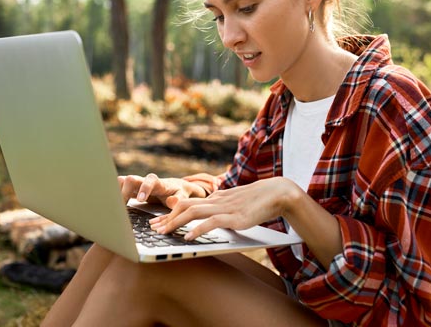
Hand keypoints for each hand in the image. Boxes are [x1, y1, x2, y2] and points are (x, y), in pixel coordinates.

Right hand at [118, 173, 205, 207]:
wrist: (174, 187)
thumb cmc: (178, 192)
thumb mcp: (183, 196)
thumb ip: (179, 198)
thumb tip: (172, 201)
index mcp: (157, 182)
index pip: (149, 181)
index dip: (144, 189)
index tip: (140, 200)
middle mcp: (144, 181)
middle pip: (130, 180)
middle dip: (124, 192)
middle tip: (121, 209)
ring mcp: (136, 185)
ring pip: (120, 182)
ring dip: (115, 193)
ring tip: (113, 209)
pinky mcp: (130, 190)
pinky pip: (118, 189)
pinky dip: (113, 197)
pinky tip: (111, 208)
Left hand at [150, 177, 298, 239]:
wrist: (277, 193)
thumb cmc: (258, 200)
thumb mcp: (236, 202)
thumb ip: (223, 205)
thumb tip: (213, 210)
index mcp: (216, 198)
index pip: (188, 202)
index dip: (171, 212)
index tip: (159, 221)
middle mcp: (216, 200)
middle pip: (184, 206)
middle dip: (166, 217)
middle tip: (153, 228)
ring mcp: (224, 208)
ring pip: (193, 212)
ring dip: (175, 222)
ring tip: (163, 232)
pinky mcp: (234, 217)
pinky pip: (211, 222)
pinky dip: (197, 229)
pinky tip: (187, 237)